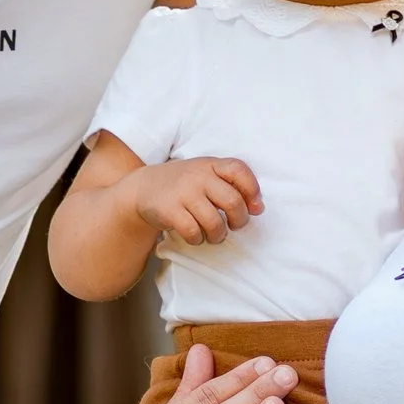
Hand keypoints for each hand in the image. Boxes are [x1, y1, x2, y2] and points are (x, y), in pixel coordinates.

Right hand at [130, 153, 262, 246]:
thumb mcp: (205, 173)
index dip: (252, 190)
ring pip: (214, 222)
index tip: (254, 207)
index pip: (239, 170)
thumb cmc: (184, 184)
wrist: (144, 187)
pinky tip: (195, 235)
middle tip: (234, 226)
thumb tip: (259, 207)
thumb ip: (230, 184)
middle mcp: (198, 176)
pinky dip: (197, 239)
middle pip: (232, 201)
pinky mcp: (169, 210)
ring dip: (218, 235)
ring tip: (215, 235)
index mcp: (211, 164)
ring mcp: (183, 193)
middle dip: (239, 220)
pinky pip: (193, 232)